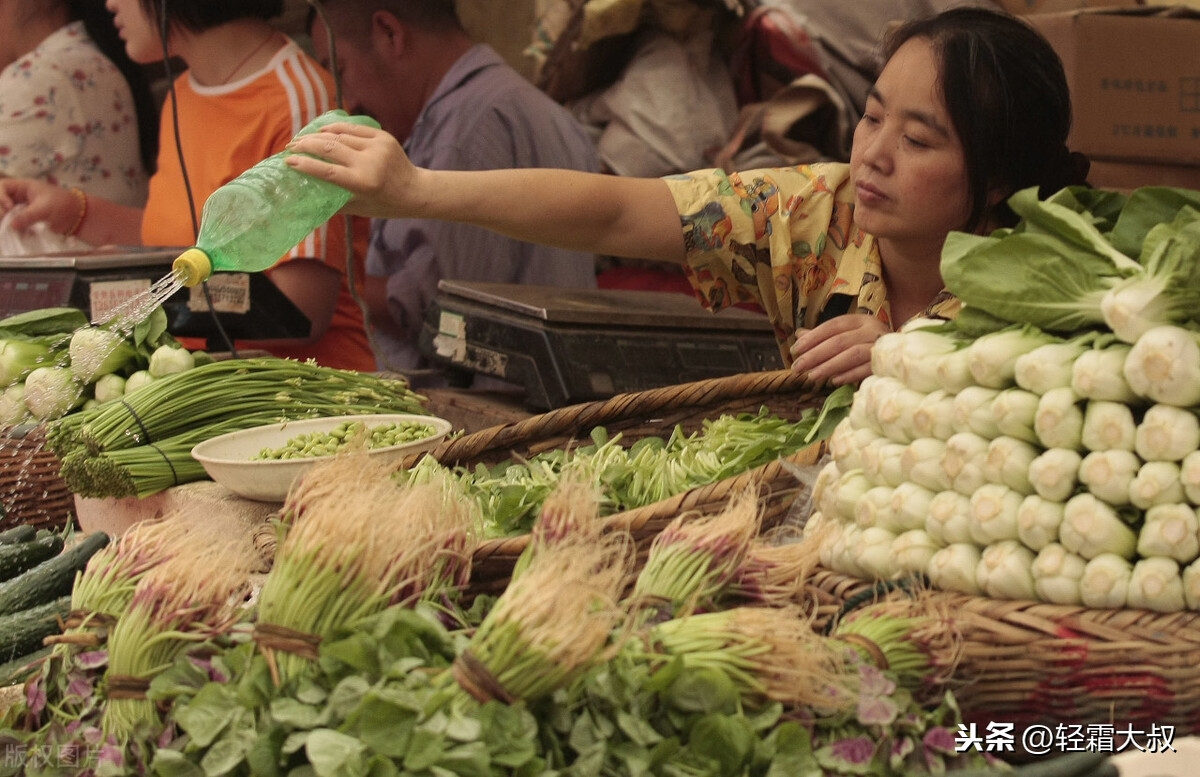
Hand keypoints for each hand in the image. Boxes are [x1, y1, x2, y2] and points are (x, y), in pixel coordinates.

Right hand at [0, 178, 79, 233]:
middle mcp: (21, 196)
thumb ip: (28, 216)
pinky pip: (15, 223)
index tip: (9, 207)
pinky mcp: (27, 219)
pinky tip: (20, 234)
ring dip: (7, 221)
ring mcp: (23, 208)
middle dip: (1, 210)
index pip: (3, 186)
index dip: (1, 196)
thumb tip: (11, 225)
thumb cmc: (63, 206)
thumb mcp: (44, 209)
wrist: (78, 217)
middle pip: (1, 201)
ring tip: (11, 229)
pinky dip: (16, 228)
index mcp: (24, 186)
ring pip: (7, 213)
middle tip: (6, 220)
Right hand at [285, 122, 419, 219]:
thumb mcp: (360, 209)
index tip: (287, 161)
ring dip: (317, 136)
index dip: (305, 164)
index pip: (328, 171)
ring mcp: (377, 146)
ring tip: (302, 139)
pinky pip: (353, 128)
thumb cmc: (386, 204)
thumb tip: (307, 200)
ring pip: (339, 135)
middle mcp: (370, 162)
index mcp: (364, 183)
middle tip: (290, 147)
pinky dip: (335, 128)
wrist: (417, 190)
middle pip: (329, 148)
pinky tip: (321, 131)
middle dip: (306, 145)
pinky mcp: (382, 136)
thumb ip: (335, 202)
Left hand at [789, 314, 889, 385]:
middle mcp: (872, 329)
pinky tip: (834, 381)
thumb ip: (824, 337)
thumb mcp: (846, 337)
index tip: (795, 350)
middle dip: (815, 355)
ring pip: (852, 354)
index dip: (812, 337)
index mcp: (860, 320)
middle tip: (797, 368)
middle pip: (839, 341)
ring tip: (812, 376)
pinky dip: (849, 375)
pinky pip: (866, 369)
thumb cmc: (868, 346)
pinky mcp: (887, 363)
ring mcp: (881, 346)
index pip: (832, 326)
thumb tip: (799, 335)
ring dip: (829, 366)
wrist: (902, 356)